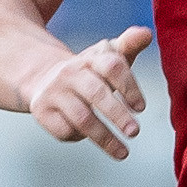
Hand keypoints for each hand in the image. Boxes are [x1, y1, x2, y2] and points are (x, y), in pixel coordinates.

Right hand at [25, 27, 152, 158]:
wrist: (45, 78)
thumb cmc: (89, 72)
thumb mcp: (108, 57)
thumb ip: (129, 46)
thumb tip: (146, 33)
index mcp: (92, 58)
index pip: (112, 66)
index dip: (129, 87)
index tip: (141, 107)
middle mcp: (71, 73)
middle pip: (96, 93)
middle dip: (118, 115)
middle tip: (135, 132)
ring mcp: (54, 92)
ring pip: (81, 118)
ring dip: (104, 138)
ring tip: (123, 152)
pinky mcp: (41, 110)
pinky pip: (64, 130)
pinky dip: (79, 137)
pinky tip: (88, 138)